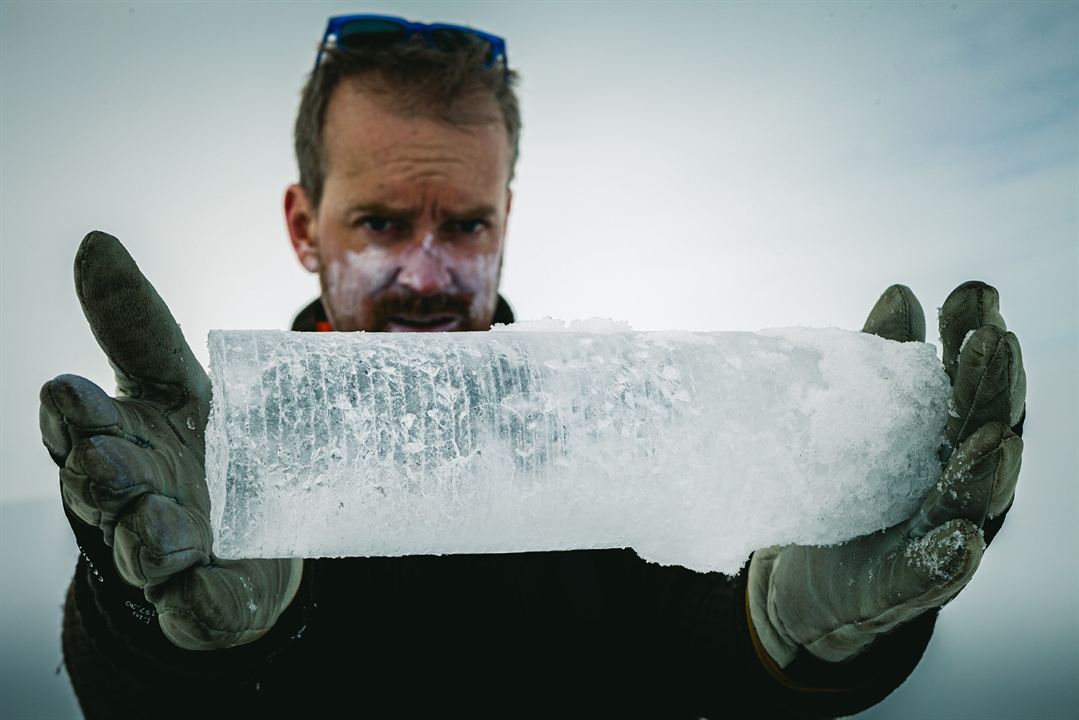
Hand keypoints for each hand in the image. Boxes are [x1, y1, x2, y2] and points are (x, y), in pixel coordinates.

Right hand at [40, 231, 301, 649]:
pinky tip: (201, 588)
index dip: (72, 411)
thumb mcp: (177, 384)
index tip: (72, 393)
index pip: (76, 420)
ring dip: (148, 535)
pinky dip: (196, 602)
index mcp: (118, 438)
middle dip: (102, 474)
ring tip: (169, 529)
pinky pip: (193, 609)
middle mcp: (130, 498)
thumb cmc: (204, 450)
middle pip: (96, 485)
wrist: (256, 535)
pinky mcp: (203, 603)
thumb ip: (137, 327)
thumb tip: (95, 240)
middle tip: (121, 464)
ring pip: (140, 547)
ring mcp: (164, 555)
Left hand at [748, 282, 1024, 666]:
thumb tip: (902, 294)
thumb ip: (881, 367)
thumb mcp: (860, 424)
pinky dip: (948, 559)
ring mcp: (935, 537)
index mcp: (947, 442)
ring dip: (987, 469)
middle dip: (993, 389)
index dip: (976, 342)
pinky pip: (929, 575)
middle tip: (990, 341)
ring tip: (992, 437)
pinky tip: (961, 539)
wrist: (801, 583)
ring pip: (975, 502)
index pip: (971, 387)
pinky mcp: (900, 587)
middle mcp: (954, 487)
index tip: (972, 294)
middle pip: (986, 433)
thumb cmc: (844, 493)